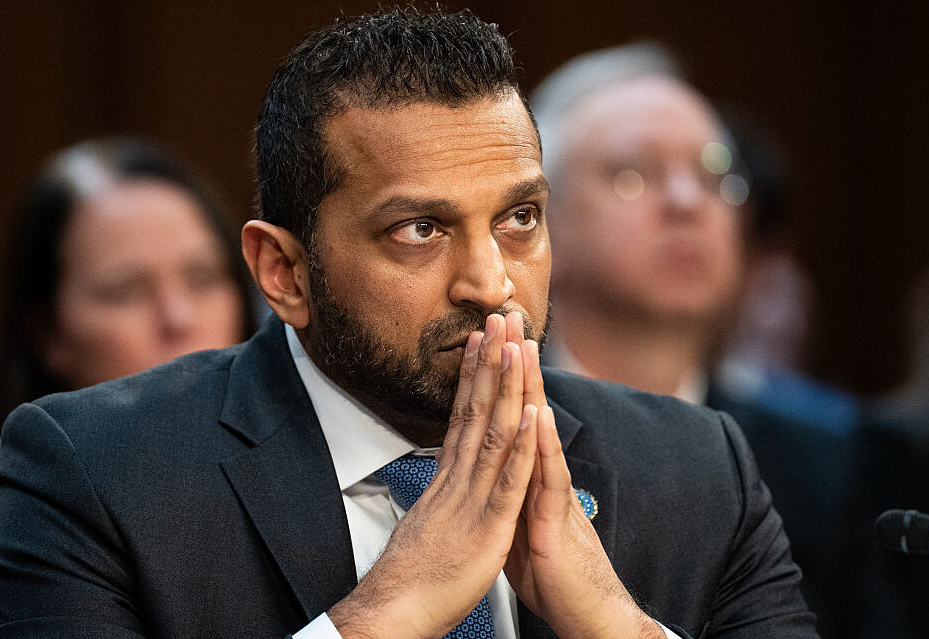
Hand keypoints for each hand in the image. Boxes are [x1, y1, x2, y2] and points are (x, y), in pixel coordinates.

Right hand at [329, 314, 537, 638]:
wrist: (394, 613)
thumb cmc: (412, 578)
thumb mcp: (427, 526)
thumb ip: (437, 499)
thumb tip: (439, 484)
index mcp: (447, 480)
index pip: (462, 417)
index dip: (473, 377)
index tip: (480, 341)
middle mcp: (459, 480)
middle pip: (477, 411)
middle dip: (491, 362)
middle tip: (499, 319)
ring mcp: (473, 500)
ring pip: (495, 434)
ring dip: (508, 387)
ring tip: (517, 345)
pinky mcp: (489, 528)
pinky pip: (509, 481)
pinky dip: (524, 446)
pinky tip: (535, 414)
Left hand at [502, 313, 663, 638]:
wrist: (588, 614)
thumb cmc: (555, 574)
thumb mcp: (517, 525)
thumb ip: (507, 493)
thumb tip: (492, 476)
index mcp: (523, 476)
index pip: (508, 415)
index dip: (495, 377)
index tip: (484, 338)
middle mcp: (539, 476)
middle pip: (525, 408)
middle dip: (513, 362)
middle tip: (506, 317)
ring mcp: (551, 494)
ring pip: (539, 432)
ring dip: (529, 388)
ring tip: (522, 347)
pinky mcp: (558, 521)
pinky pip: (549, 479)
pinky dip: (543, 446)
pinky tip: (540, 414)